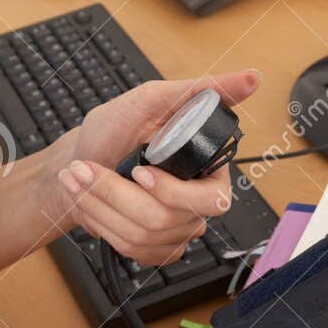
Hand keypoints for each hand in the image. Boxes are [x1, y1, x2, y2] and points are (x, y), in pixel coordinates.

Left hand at [47, 69, 261, 264]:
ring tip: (76, 177)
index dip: (173, 192)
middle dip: (116, 194)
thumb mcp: (152, 100)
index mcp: (208, 169)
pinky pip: (131, 248)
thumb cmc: (114, 129)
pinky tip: (89, 201)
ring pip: (142, 234)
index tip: (140, 171)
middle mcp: (196, 203)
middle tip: (86, 170)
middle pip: (167, 219)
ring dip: (98, 203)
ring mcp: (176, 230)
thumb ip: (201, 90)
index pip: (214, 199)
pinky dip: (100, 222)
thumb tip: (251, 78)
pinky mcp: (153, 248)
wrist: (78, 161)